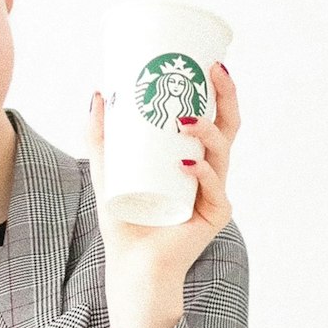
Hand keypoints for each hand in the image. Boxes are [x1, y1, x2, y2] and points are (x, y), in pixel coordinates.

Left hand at [85, 63, 240, 279]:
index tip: (209, 61)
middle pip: (229, 128)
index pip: (214, 118)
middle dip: (225, 97)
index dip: (218, 90)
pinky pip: (213, 190)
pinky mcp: (213, 216)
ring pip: (222, 154)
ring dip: (208, 133)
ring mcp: (214, 194)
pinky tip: (187, 164)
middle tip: (212, 72)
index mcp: (194, 159)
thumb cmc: (125, 221)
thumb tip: (98, 94)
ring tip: (186, 122)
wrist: (132, 266)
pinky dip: (202, 174)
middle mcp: (209, 173)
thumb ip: (101, 137)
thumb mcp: (108, 171)